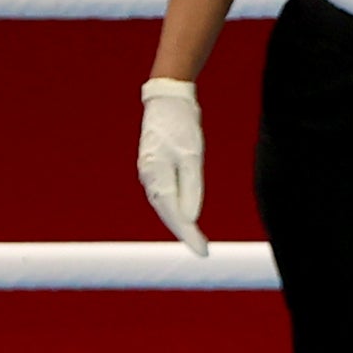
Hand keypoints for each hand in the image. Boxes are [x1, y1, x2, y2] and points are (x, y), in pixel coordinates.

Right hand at [137, 78, 208, 255]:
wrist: (167, 100)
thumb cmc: (181, 125)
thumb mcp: (192, 155)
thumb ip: (191, 188)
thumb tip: (190, 219)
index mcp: (158, 176)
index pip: (175, 215)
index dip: (189, 235)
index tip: (203, 252)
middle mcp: (149, 178)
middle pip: (167, 214)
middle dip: (185, 233)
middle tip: (203, 250)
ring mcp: (148, 173)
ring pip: (164, 205)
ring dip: (178, 223)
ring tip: (195, 239)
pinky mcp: (152, 168)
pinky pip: (163, 195)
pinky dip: (173, 208)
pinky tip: (182, 215)